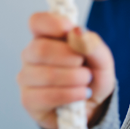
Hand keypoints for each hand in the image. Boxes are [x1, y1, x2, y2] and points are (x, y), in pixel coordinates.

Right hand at [17, 12, 114, 128]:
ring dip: (74, 79)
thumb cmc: (93, 77)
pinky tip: (81, 95)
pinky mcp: (28, 101)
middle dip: (70, 58)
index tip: (68, 29)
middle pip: (39, 48)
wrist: (93, 106)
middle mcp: (32, 55)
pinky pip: (45, 96)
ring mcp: (27, 78)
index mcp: (48, 37)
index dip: (50, 22)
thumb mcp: (102, 59)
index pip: (37, 22)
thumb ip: (92, 44)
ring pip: (45, 74)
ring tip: (86, 82)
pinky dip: (69, 95)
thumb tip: (75, 31)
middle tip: (85, 66)